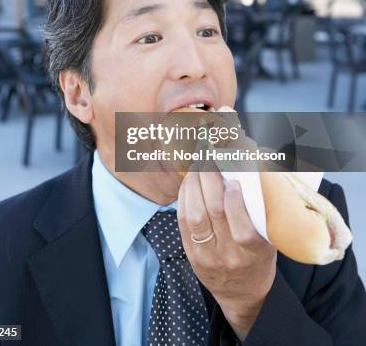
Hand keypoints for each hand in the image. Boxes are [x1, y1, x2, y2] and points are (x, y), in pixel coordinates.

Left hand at [177, 171, 276, 338]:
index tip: (233, 180)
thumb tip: (252, 173)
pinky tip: (190, 182)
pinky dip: (185, 196)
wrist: (241, 294)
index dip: (234, 201)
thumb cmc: (258, 258)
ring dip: (194, 185)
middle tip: (210, 158)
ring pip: (194, 215)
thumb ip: (261, 213)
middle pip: (213, 214)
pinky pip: (183, 220)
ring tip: (199, 166)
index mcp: (254, 253)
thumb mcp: (269, 240)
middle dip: (209, 180)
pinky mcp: (190, 253)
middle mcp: (229, 256)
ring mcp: (206, 256)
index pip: (242, 230)